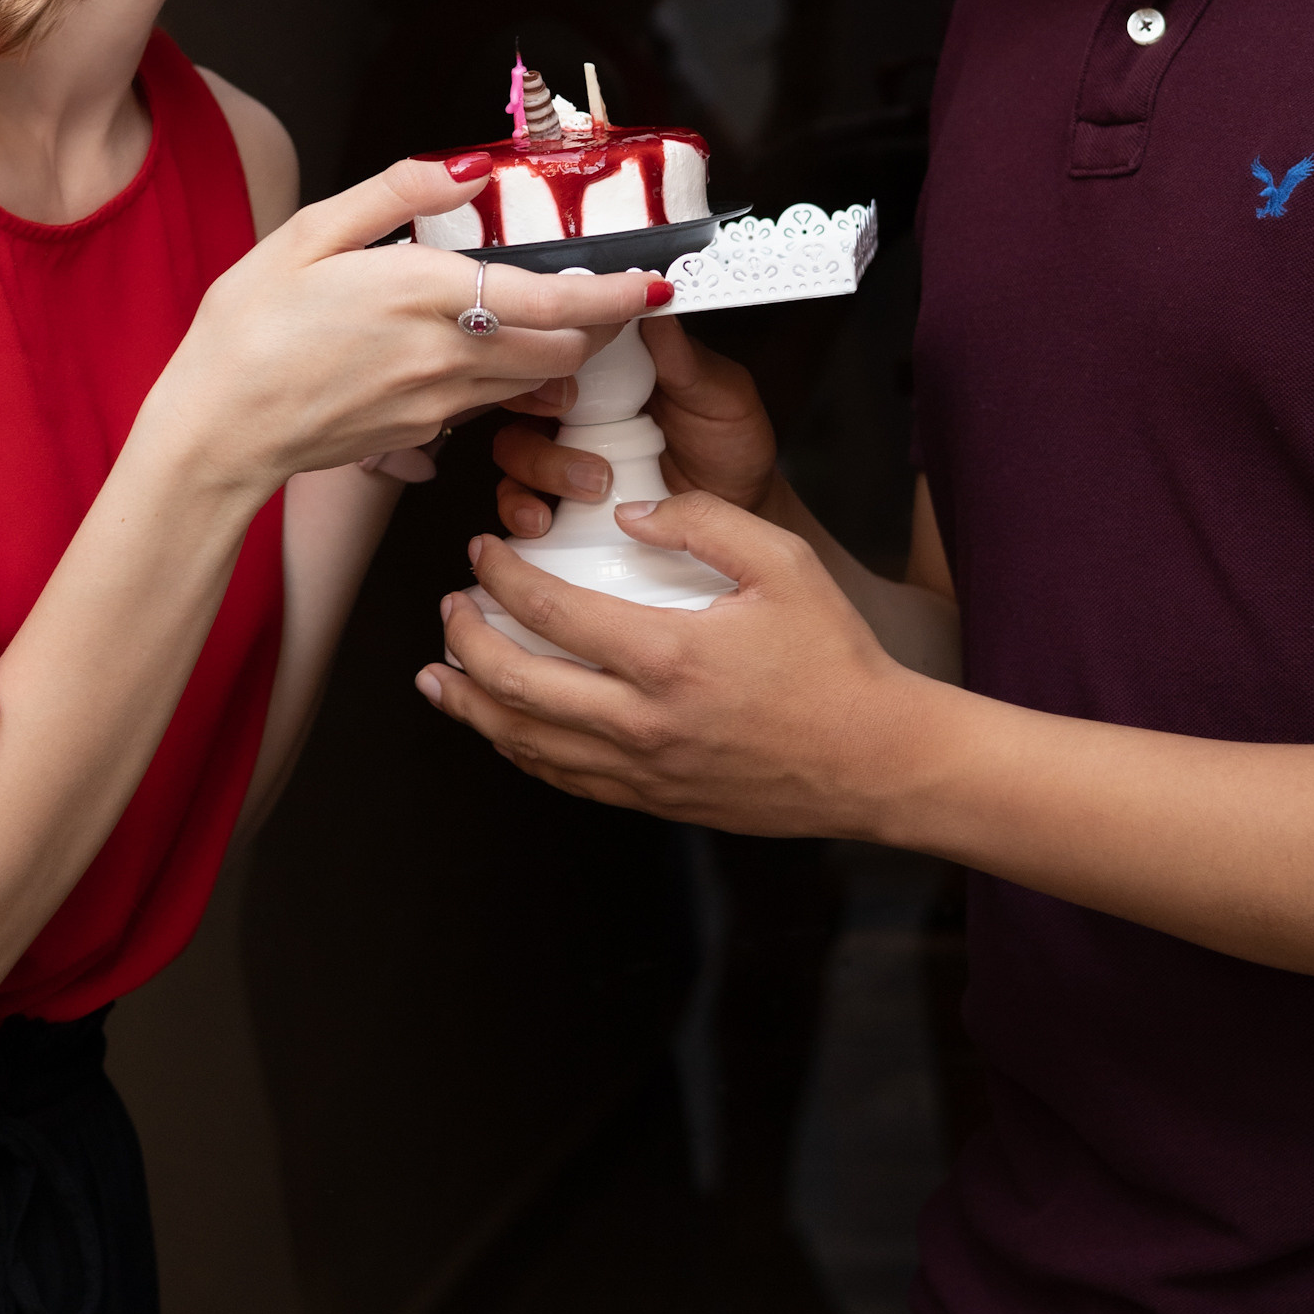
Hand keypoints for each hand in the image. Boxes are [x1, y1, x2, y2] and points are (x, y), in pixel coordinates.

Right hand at [163, 159, 667, 494]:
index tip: (653, 279)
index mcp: (423, 294)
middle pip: (565, 349)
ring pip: (534, 379)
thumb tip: (464, 166)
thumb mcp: (309, 234)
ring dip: (559, 352)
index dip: (617, 293)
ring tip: (553, 316)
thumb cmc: (248, 329)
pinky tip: (479, 351)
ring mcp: (438, 404)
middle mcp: (445, 355)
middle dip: (600, 323)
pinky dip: (508, 380)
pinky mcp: (423, 435)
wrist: (216, 431)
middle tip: (609, 291)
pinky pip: (488, 404)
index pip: (554, 301)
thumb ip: (395, 195)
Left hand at [417, 489, 912, 838]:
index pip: (550, 612)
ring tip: (439, 676)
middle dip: (464, 643)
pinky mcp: (653, 801)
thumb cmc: (835, 657)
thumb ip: (702, 521)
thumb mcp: (782, 562)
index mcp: (668, 656)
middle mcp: (642, 722)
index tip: (481, 552)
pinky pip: (564, 778)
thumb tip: (628, 513)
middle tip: (449, 610)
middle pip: (515, 685)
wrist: (874, 759)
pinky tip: (502, 728)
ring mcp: (643, 771)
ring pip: (525, 743)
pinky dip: (519, 749)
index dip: (499, 577)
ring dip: (472, 705)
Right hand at [493, 315, 778, 540]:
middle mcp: (579, 405)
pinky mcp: (558, 498)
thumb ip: (686, 359)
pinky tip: (548, 518)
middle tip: (576, 424)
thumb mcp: (720, 397)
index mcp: (612, 367)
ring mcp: (564, 451)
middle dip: (536, 411)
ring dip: (539, 466)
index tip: (567, 370)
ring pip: (513, 447)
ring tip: (592, 485)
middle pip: (521, 392)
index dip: (549, 353)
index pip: (560, 345)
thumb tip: (655, 305)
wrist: (737, 510)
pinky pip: (516, 498)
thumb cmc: (729, 447)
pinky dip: (521, 508)